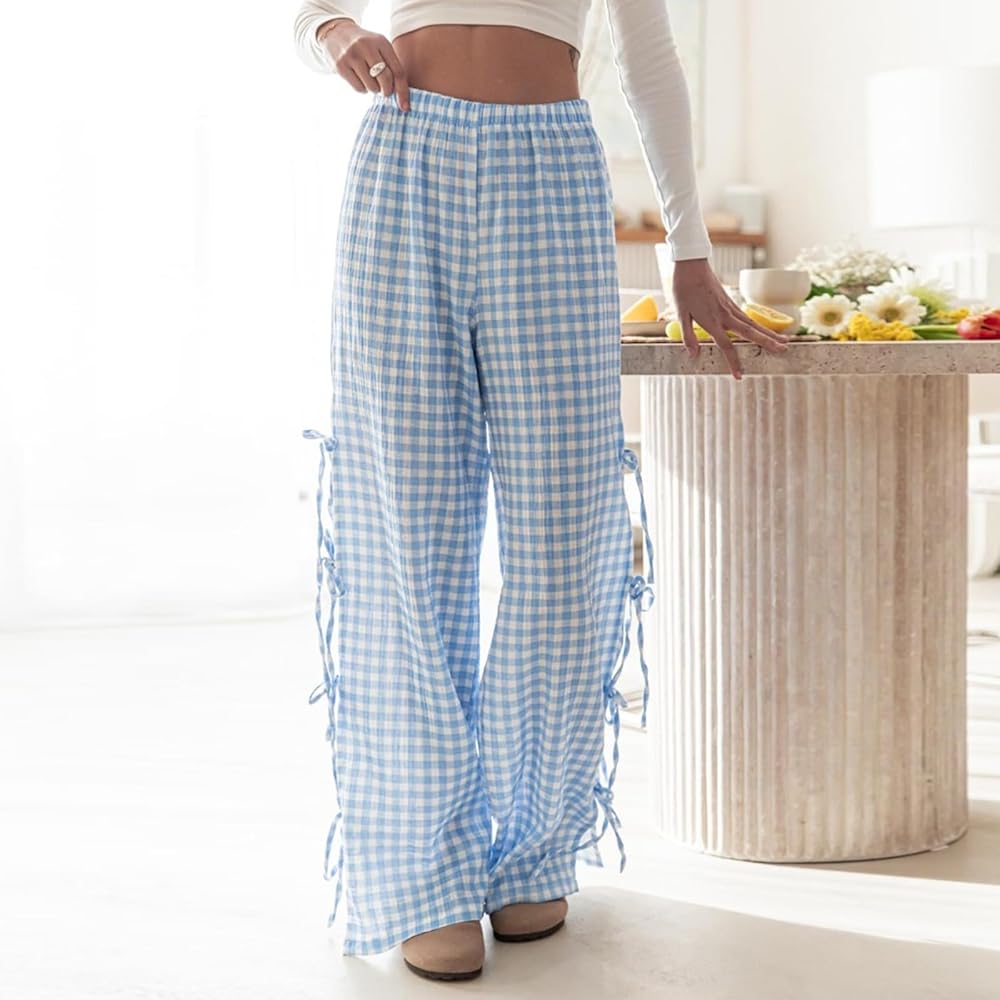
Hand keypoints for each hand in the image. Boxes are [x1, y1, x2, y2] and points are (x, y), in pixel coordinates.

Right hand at [318, 19, 410, 111]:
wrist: (337, 33)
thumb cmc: (365, 46)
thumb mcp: (380, 48)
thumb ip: (391, 66)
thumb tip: (402, 98)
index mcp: (381, 42)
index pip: (398, 71)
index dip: (403, 91)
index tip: (405, 106)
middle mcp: (367, 46)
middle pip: (385, 79)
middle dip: (387, 91)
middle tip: (384, 91)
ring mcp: (352, 55)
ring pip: (372, 87)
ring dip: (373, 89)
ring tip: (369, 80)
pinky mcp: (341, 65)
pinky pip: (359, 88)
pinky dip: (362, 89)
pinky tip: (359, 79)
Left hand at [672, 258, 788, 379]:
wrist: (691, 266)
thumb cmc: (683, 290)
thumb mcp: (680, 314)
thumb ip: (688, 336)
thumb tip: (694, 355)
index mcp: (712, 321)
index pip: (726, 346)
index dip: (733, 362)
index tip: (740, 376)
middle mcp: (725, 315)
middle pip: (750, 332)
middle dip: (767, 342)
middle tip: (783, 351)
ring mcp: (731, 308)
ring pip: (753, 324)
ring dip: (769, 334)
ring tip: (785, 342)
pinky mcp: (732, 303)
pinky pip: (748, 317)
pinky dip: (760, 326)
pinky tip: (767, 332)